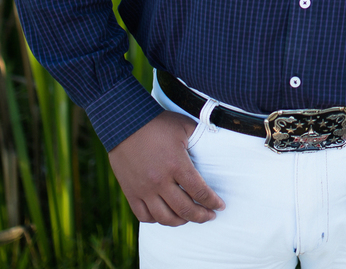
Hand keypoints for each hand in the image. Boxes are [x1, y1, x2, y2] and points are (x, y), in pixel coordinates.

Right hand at [108, 111, 224, 225]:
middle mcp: (160, 181)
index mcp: (177, 165)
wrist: (124, 124)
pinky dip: (157, 220)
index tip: (220, 206)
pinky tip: (165, 215)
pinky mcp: (130, 192)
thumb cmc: (158, 123)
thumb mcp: (185, 127)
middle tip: (210, 216)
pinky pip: (144, 216)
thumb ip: (201, 139)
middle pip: (185, 209)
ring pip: (165, 218)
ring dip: (181, 221)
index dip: (213, 202)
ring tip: (189, 218)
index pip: (200, 192)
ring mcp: (143, 189)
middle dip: (202, 216)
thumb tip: (216, 145)